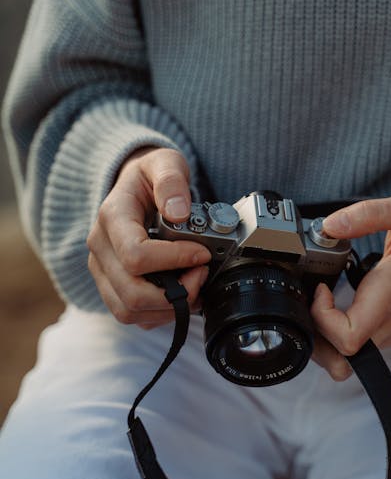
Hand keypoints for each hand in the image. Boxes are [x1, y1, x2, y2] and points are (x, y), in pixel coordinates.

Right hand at [87, 147, 210, 328]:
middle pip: (131, 293)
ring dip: (169, 307)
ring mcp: (104, 271)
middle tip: (201, 274)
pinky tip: (183, 294)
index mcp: (112, 217)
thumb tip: (178, 211)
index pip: (136, 255)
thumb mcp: (165, 162)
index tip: (201, 253)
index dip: (174, 261)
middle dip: (175, 292)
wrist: (136, 188)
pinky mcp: (112, 287)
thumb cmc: (150, 176)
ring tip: (194, 285)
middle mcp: (101, 248)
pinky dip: (162, 314)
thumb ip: (172, 181)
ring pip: (129, 311)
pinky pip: (133, 316)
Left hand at [310, 193, 390, 380]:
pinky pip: (358, 346)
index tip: (321, 288)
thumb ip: (367, 215)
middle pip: (341, 355)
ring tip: (322, 299)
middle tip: (314, 296)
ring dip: (325, 334)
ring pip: (348, 355)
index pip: (349, 337)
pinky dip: (338, 332)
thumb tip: (330, 225)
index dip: (322, 319)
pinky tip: (335, 304)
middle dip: (316, 331)